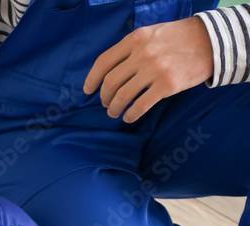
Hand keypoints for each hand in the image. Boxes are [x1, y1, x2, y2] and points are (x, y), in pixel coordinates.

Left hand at [84, 17, 213, 122]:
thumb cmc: (178, 38)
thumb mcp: (151, 34)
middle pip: (110, 82)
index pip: (103, 62)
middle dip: (104, 97)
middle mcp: (142, 54)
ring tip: (115, 112)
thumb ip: (131, 48)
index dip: (92, 79)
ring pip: (123, 96)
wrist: (212, 41)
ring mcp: (154, 70)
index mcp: (135, 40)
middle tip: (106, 103)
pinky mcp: (167, 85)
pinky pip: (141, 105)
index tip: (87, 90)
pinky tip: (129, 117)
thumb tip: (109, 70)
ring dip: (115, 108)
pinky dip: (131, 114)